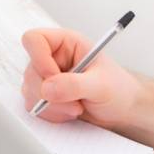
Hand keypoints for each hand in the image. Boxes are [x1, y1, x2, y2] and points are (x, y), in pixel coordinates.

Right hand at [19, 27, 141, 126]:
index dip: (39, 59)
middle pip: (30, 71)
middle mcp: (53, 58)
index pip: (34, 40)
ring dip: (52, 106)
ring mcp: (47, 78)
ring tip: (78, 108)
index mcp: (66, 43)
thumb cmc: (118, 89)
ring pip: (29, 91)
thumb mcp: (101, 85)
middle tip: (75, 103)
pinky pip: (34, 106)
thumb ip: (74, 85)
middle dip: (50, 93)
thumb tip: (48, 88)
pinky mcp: (45, 96)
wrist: (123, 109)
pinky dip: (51, 114)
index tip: (54, 78)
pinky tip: (71, 113)